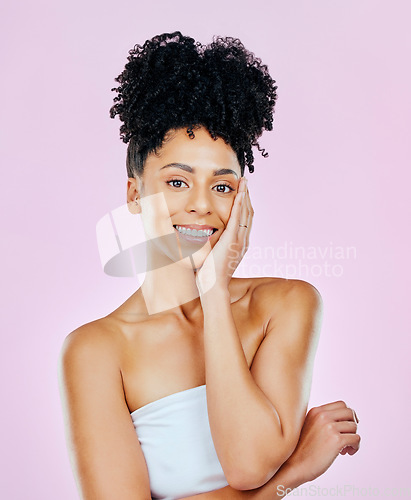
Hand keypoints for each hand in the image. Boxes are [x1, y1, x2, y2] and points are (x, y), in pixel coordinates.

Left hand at [195, 177, 253, 292]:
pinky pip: (239, 217)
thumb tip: (200, 240)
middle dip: (247, 196)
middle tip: (245, 182)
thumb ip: (210, 247)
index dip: (244, 205)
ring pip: (246, 212)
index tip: (241, 193)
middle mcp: (243, 240)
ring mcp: (239, 239)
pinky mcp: (232, 239)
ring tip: (244, 182)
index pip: (244, 220)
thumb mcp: (212, 257)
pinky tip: (240, 193)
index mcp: (239, 244)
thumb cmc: (209, 275)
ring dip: (245, 195)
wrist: (212, 285)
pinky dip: (240, 203)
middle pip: (248, 213)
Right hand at [283, 400, 360, 483]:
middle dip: (353, 423)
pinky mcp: (336, 440)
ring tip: (345, 448)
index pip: (341, 404)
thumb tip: (342, 421)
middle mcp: (323, 416)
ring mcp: (329, 427)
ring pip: (354, 426)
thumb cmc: (301, 449)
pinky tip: (347, 452)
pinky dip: (355, 446)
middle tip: (349, 436)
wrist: (294, 465)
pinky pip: (356, 438)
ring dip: (353, 437)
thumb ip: (322, 420)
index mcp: (316, 411)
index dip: (348, 415)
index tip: (347, 425)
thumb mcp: (309, 426)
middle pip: (350, 412)